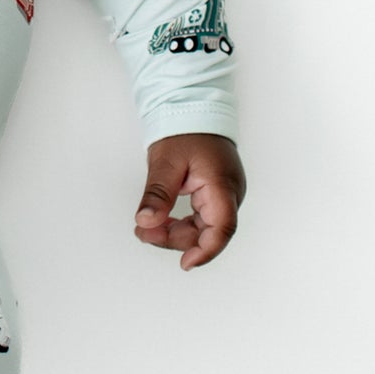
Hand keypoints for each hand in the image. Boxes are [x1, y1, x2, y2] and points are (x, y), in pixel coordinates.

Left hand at [134, 133, 245, 270]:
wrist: (194, 110)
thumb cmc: (185, 131)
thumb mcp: (165, 161)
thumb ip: (157, 194)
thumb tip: (146, 222)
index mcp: (222, 185)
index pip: (222, 228)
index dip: (205, 250)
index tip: (185, 263)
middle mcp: (229, 193)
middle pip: (209, 231)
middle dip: (177, 239)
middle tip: (145, 234)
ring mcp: (224, 194)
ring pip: (204, 227)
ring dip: (176, 233)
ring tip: (146, 229)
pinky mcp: (215, 194)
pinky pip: (201, 217)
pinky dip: (180, 223)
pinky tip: (160, 222)